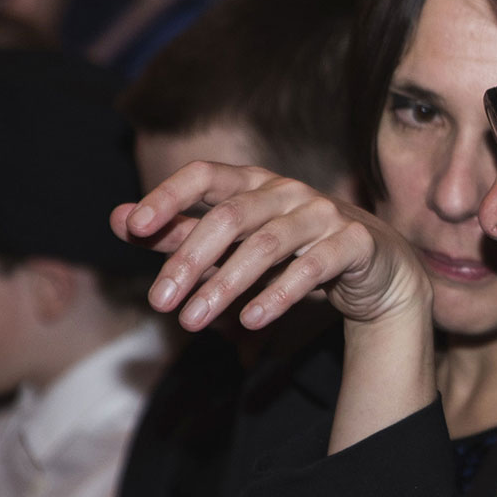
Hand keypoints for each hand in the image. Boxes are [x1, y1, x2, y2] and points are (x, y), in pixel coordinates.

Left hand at [113, 162, 430, 333]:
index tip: (135, 227)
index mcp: (255, 183)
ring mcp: (323, 214)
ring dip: (224, 285)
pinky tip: (251, 321)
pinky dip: (278, 295)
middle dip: (189, 260)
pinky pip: (311, 268)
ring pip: (266, 245)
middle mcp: (287, 191)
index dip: (169, 196)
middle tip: (159, 302)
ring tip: (193, 322)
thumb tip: (120, 220)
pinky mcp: (353, 244)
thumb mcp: (235, 246)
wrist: (377, 273)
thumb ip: (181, 233)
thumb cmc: (296, 254)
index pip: (205, 175)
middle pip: (230, 217)